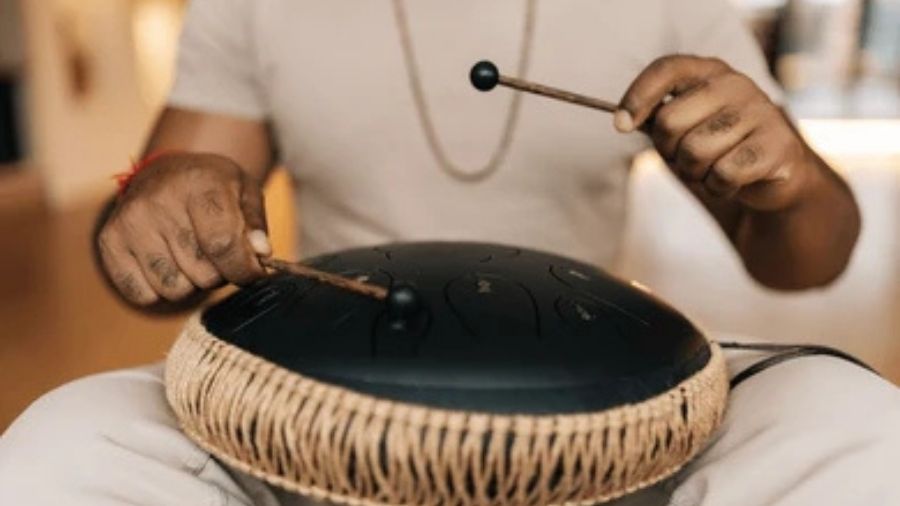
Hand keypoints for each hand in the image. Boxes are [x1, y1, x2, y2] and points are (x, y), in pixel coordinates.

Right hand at [96, 153, 269, 305]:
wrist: (164, 174)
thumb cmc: (212, 189)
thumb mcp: (245, 193)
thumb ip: (256, 225)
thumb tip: (260, 253)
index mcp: (199, 184)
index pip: (223, 244)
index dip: (243, 269)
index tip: (251, 272)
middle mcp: (158, 201)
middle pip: (202, 273)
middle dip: (219, 274)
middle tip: (216, 256)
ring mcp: (129, 222)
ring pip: (173, 289)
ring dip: (190, 284)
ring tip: (190, 257)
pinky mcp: (109, 243)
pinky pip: (143, 295)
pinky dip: (160, 290)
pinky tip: (167, 264)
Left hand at [615, 55, 814, 210]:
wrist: (773, 175)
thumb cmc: (717, 148)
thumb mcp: (683, 129)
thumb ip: (656, 119)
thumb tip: (623, 120)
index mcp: (709, 71)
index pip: (666, 69)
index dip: (638, 96)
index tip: (620, 125)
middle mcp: (735, 84)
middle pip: (669, 122)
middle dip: (668, 151)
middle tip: (686, 158)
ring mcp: (760, 112)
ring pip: (694, 152)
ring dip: (693, 173)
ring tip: (710, 170)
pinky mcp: (777, 145)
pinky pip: (723, 173)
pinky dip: (717, 188)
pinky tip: (731, 181)